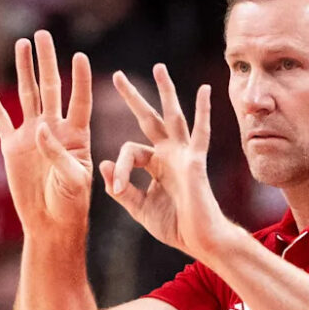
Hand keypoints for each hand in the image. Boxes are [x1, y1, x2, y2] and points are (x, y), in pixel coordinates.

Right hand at [0, 31, 92, 230]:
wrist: (50, 223)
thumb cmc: (71, 204)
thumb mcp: (73, 180)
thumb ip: (58, 154)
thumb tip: (39, 128)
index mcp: (77, 136)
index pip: (79, 101)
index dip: (80, 79)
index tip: (80, 55)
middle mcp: (54, 129)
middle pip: (50, 88)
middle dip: (47, 61)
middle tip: (43, 34)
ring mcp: (32, 136)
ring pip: (26, 96)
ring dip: (24, 70)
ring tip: (22, 43)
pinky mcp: (12, 147)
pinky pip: (0, 119)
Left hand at [104, 64, 235, 261]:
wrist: (201, 241)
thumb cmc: (175, 227)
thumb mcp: (140, 208)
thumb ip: (122, 189)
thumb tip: (104, 163)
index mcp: (155, 165)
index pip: (130, 151)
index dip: (119, 168)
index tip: (118, 188)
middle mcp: (170, 155)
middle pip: (149, 119)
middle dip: (133, 98)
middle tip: (118, 76)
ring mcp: (184, 156)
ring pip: (173, 117)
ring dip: (166, 92)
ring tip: (159, 68)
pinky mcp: (196, 163)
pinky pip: (200, 134)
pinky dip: (203, 112)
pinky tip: (204, 91)